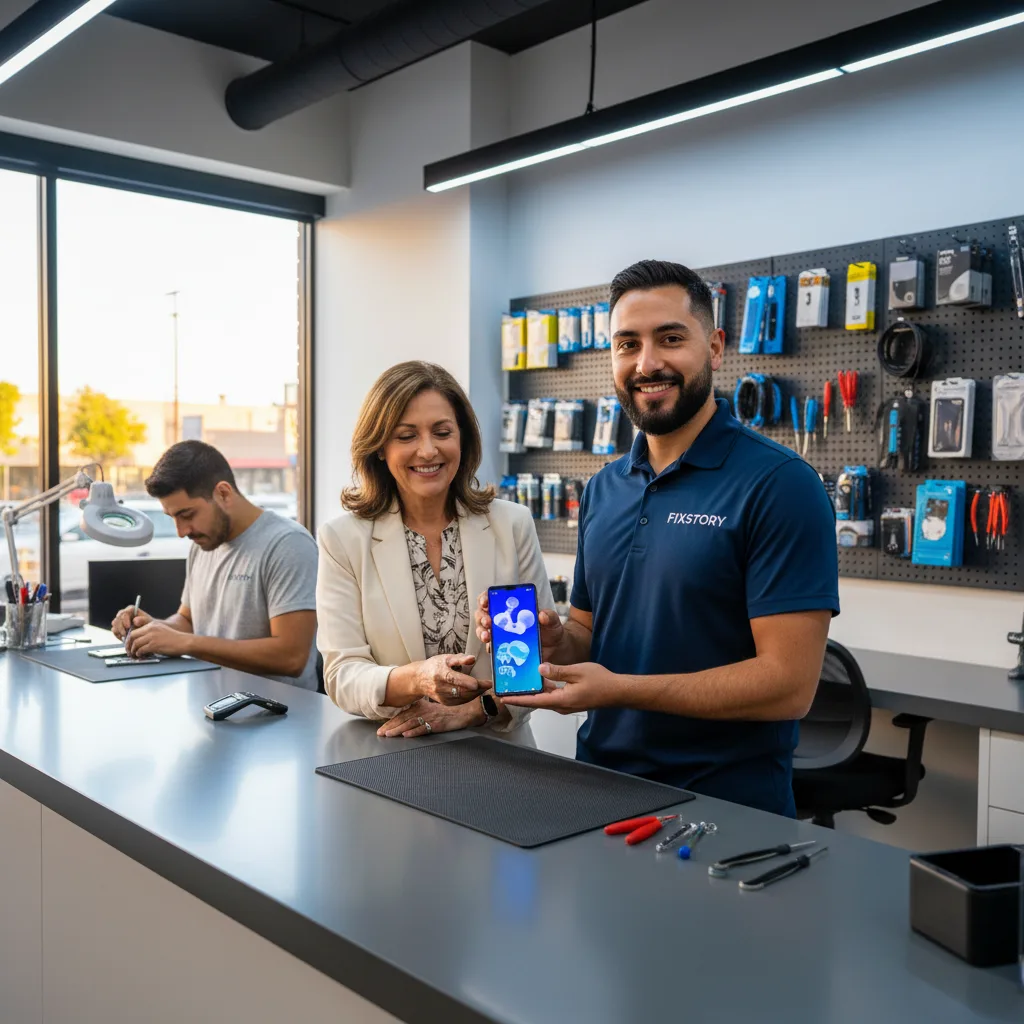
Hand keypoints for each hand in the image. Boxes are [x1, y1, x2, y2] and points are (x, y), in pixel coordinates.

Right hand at [111, 606, 152, 639]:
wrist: (146, 632)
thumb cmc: (148, 625)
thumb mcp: (148, 622)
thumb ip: (142, 620)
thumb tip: (135, 620)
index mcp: (131, 610)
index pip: (124, 612)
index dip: (125, 619)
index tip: (128, 627)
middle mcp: (124, 613)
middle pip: (117, 618)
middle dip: (121, 627)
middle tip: (125, 634)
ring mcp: (120, 620)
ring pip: (114, 624)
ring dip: (119, 631)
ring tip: (126, 636)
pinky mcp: (117, 627)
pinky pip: (114, 630)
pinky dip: (118, 634)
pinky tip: (124, 637)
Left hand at [124, 620, 191, 658]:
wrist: (184, 642)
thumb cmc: (174, 639)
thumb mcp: (161, 631)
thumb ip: (150, 633)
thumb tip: (139, 641)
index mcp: (152, 625)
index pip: (134, 631)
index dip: (129, 639)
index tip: (130, 645)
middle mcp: (150, 629)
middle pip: (132, 637)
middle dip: (128, 645)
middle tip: (129, 651)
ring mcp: (152, 637)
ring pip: (135, 644)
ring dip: (133, 651)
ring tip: (135, 655)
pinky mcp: (154, 645)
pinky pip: (141, 650)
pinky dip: (139, 654)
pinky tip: (141, 655)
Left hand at [377, 697, 485, 737]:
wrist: (466, 710)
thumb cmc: (451, 711)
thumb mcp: (434, 709)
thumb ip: (423, 712)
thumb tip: (412, 718)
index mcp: (422, 707)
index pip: (404, 715)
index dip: (392, 721)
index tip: (383, 728)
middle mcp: (424, 711)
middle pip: (404, 719)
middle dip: (390, 726)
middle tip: (380, 733)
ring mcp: (430, 718)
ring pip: (410, 724)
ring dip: (398, 730)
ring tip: (388, 735)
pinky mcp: (437, 724)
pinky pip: (423, 728)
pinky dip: (414, 732)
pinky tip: (406, 735)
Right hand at [413, 653, 479, 704]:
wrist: (419, 679)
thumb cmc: (434, 666)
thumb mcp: (445, 658)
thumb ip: (459, 659)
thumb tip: (472, 659)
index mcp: (440, 673)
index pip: (455, 678)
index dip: (468, 682)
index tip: (480, 682)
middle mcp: (440, 687)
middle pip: (461, 690)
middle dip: (477, 688)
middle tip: (489, 684)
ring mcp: (442, 696)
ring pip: (462, 697)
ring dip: (475, 694)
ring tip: (484, 687)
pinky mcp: (444, 702)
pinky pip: (460, 702)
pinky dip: (469, 697)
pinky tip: (476, 692)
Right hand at [474, 591, 563, 660]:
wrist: (555, 649)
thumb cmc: (550, 629)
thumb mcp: (552, 620)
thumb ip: (549, 616)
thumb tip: (542, 615)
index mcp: (511, 607)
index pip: (492, 598)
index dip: (485, 598)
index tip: (485, 602)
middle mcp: (502, 619)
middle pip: (483, 615)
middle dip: (482, 617)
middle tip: (488, 622)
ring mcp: (500, 634)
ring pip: (483, 631)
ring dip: (482, 632)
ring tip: (487, 636)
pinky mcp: (502, 648)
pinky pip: (492, 648)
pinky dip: (490, 648)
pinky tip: (492, 649)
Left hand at [499, 661, 622, 713]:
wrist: (617, 691)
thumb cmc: (600, 681)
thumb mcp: (577, 671)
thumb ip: (557, 671)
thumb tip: (539, 669)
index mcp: (561, 700)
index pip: (534, 701)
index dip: (517, 699)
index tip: (503, 698)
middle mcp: (561, 706)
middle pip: (537, 701)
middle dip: (521, 695)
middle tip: (507, 687)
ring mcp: (566, 705)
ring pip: (545, 699)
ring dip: (533, 692)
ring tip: (519, 683)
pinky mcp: (571, 701)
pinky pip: (553, 697)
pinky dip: (544, 690)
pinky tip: (540, 680)